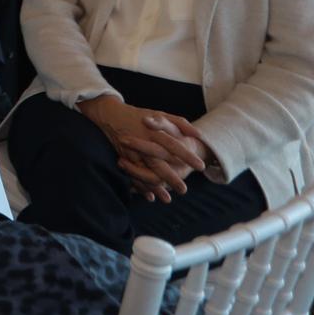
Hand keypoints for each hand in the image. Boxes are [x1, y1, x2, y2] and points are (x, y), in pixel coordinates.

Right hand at [79, 96, 208, 197]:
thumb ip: (181, 124)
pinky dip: (141, 187)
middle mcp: (143, 143)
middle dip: (171, 178)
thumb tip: (198, 134)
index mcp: (154, 132)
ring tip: (168, 199)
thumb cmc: (141, 116)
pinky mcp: (123, 158)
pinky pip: (132, 175)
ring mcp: (131, 152)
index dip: (187, 156)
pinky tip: (151, 197)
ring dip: (156, 187)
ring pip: (144, 173)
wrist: (112, 115)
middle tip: (183, 190)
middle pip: (158, 164)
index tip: (201, 167)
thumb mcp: (162, 115)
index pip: (173, 145)